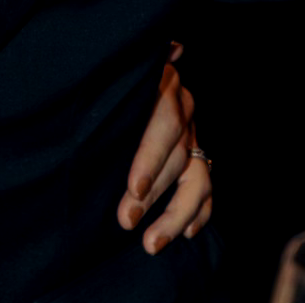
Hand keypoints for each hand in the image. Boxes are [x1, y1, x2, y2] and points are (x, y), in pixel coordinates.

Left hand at [117, 42, 212, 253]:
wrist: (115, 61)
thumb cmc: (99, 72)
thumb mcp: (101, 69)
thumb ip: (105, 74)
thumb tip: (144, 64)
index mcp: (161, 81)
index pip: (165, 124)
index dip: (151, 159)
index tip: (135, 189)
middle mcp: (182, 105)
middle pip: (178, 155)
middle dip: (154, 193)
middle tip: (127, 221)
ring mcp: (192, 129)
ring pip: (197, 177)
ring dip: (177, 214)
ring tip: (152, 244)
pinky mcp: (195, 150)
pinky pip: (205, 185)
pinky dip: (199, 211)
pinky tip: (188, 234)